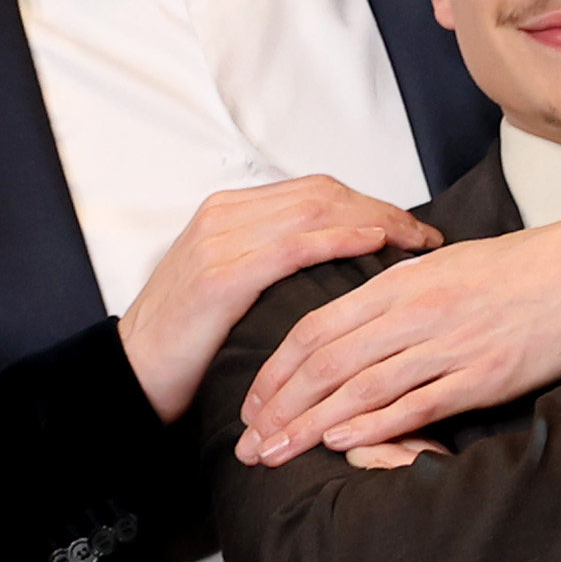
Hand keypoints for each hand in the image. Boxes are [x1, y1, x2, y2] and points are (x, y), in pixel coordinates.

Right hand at [120, 176, 438, 421]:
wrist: (134, 369)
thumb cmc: (190, 335)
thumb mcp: (236, 284)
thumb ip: (275, 259)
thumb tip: (339, 256)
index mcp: (230, 211)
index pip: (316, 192)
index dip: (370, 204)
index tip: (410, 227)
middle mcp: (225, 216)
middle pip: (323, 195)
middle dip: (382, 210)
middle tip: (426, 235)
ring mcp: (221, 242)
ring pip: (314, 212)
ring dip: (374, 223)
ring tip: (414, 242)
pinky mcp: (221, 277)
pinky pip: (292, 247)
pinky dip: (338, 240)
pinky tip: (374, 245)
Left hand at [235, 207, 560, 464]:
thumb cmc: (527, 267)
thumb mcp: (449, 265)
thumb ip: (401, 293)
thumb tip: (363, 319)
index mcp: (403, 283)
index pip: (317, 328)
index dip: (277, 369)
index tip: (253, 401)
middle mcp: (417, 314)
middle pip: (327, 363)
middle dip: (280, 407)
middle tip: (250, 443)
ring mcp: (451, 345)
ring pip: (362, 387)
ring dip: (313, 425)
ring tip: (278, 453)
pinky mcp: (487, 374)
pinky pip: (418, 403)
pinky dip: (375, 425)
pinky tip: (342, 443)